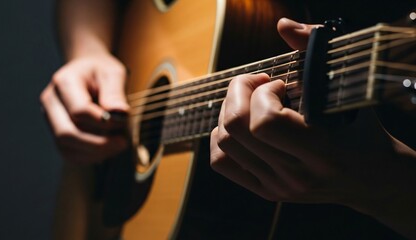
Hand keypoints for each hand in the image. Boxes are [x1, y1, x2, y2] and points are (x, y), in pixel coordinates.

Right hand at [40, 52, 129, 162]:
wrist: (87, 70)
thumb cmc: (102, 71)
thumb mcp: (113, 73)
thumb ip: (115, 93)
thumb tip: (119, 114)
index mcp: (64, 82)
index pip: (79, 111)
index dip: (104, 122)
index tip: (123, 121)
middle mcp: (51, 101)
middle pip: (66, 133)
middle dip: (98, 144)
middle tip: (122, 142)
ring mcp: (50, 118)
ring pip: (66, 147)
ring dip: (95, 153)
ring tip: (117, 145)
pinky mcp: (56, 131)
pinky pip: (68, 153)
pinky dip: (89, 157)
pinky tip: (107, 150)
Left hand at [209, 18, 415, 207]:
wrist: (370, 179)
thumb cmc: (361, 130)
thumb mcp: (347, 91)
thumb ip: (316, 53)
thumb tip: (283, 26)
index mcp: (324, 153)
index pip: (265, 121)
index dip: (263, 93)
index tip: (280, 84)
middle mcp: (297, 176)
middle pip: (236, 128)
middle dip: (239, 92)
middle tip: (258, 84)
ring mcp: (278, 187)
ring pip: (224, 143)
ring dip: (230, 111)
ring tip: (252, 103)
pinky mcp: (266, 192)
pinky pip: (221, 162)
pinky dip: (221, 136)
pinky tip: (242, 125)